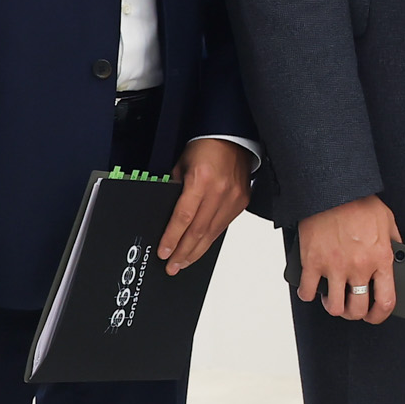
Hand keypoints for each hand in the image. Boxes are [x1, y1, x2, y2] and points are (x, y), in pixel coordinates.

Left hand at [161, 139, 250, 269]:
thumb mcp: (182, 164)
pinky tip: (201, 247)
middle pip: (198, 231)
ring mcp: (232, 199)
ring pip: (212, 233)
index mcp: (201, 181)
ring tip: (184, 263)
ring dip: (196, 251)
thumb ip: (176, 189)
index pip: (183, 217)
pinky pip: (223, 227)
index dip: (172, 238)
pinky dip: (210, 240)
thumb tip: (169, 213)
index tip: (164, 252)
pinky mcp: (240, 203)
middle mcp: (219, 192)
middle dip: (183, 252)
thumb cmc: (207, 145)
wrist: (234, 137)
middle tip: (172, 266)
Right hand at [297, 196, 400, 322]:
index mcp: (380, 259)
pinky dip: (308, 294)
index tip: (374, 316)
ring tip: (333, 300)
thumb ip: (393, 242)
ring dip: (333, 307)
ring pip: (333, 306)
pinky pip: (307, 291)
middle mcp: (359, 267)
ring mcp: (334, 267)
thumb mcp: (387, 221)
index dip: (380, 316)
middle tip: (352, 308)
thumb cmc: (359, 201)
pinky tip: (311, 289)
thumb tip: (398, 255)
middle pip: (357, 309)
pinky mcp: (312, 262)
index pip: (386, 302)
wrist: (332, 189)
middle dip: (355, 314)